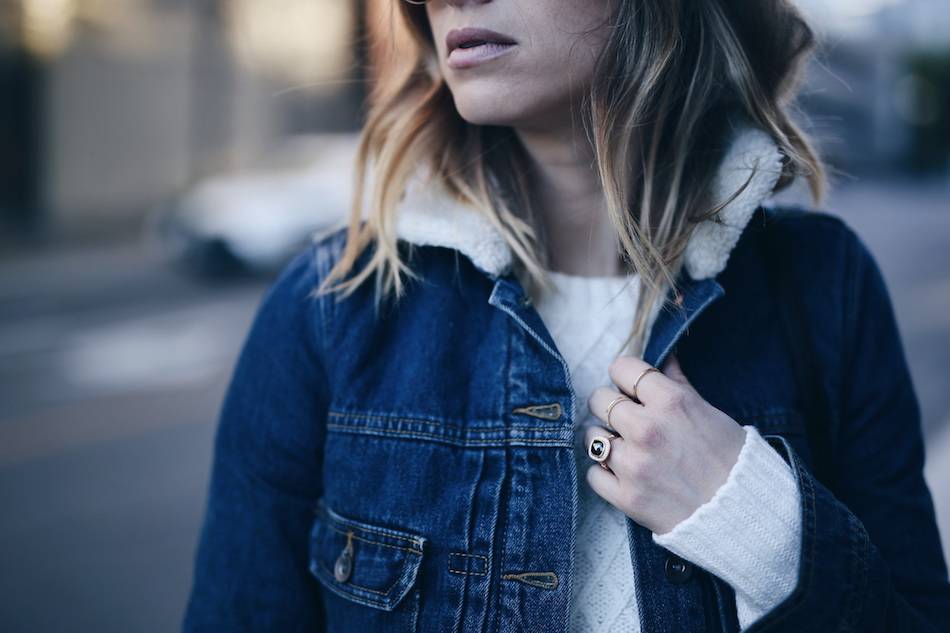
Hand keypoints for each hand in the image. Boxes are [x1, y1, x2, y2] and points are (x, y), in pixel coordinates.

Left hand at [584, 353, 746, 534]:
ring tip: (624, 448)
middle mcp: (646, 428)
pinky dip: (604, 474)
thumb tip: (663, 358)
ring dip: (605, 440)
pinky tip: (623, 473)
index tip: (629, 387)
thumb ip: (678, 384)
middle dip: (611, 406)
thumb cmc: (731, 460)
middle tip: (626, 419)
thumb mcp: (710, 412)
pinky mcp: (625, 495)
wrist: (740, 514)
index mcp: (670, 402)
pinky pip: (593, 474)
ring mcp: (633, 463)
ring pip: (592, 436)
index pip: (621, 368)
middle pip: (599, 399)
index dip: (624, 375)